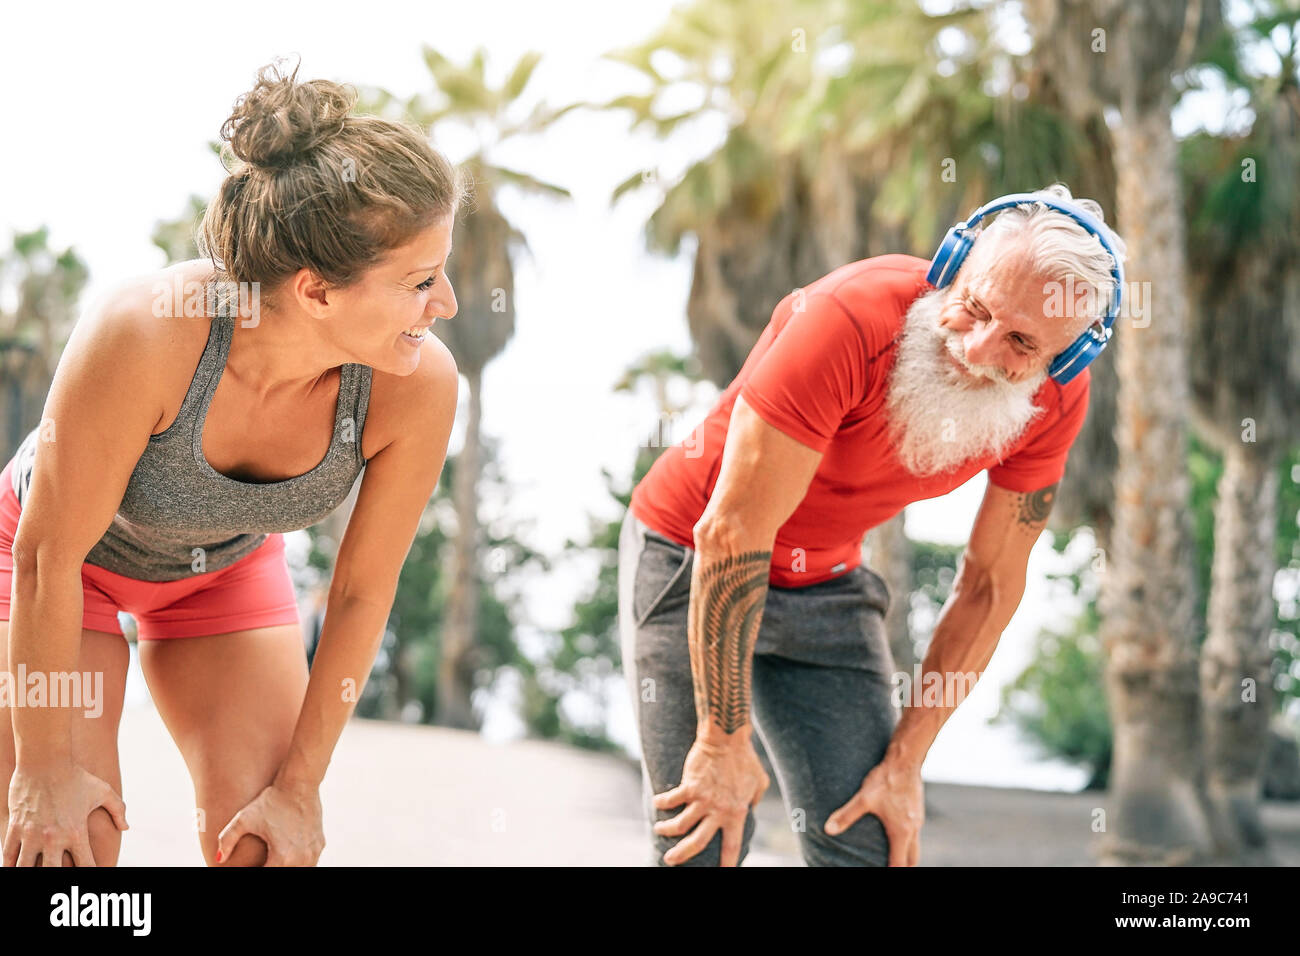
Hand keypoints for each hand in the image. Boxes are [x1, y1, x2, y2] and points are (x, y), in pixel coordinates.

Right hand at [4, 763, 128, 866]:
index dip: (90, 874)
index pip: (85, 866)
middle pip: (52, 873)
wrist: (46, 760)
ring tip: (34, 875)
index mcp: (76, 833)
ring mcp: (32, 834)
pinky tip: (13, 870)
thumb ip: (118, 810)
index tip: (90, 876)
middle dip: (56, 879)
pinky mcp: (14, 828)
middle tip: (58, 877)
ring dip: (29, 874)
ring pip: (25, 869)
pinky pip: (8, 855)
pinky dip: (9, 866)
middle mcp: (53, 838)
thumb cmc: (76, 776)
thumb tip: (126, 827)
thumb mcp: (103, 791)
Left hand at [215, 782, 323, 865]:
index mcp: (282, 857)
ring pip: (300, 872)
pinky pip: (309, 864)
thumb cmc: (271, 800)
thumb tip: (218, 859)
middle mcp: (301, 859)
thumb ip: (227, 840)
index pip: (266, 875)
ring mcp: (313, 852)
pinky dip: (298, 864)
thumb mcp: (244, 819)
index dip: (253, 871)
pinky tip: (287, 856)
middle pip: (283, 875)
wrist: (300, 783)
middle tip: (261, 861)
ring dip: (285, 869)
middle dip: (269, 869)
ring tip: (273, 859)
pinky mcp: (319, 845)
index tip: (248, 865)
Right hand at [652, 735, 769, 866]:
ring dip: (666, 830)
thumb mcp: (759, 783)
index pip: (732, 846)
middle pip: (697, 843)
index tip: (723, 873)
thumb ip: (755, 799)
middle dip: (682, 855)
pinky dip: (661, 803)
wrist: (727, 738)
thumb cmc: (745, 758)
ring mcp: (702, 799)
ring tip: (659, 830)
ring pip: (679, 825)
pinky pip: (670, 800)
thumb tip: (750, 807)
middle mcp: (717, 811)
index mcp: (736, 814)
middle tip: (670, 861)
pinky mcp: (689, 785)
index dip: (727, 863)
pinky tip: (656, 803)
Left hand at [825, 759, 923, 865]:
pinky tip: (894, 828)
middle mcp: (913, 828)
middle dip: (902, 866)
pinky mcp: (917, 808)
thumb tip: (828, 829)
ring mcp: (918, 818)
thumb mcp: (863, 798)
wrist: (905, 760)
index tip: (883, 872)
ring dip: (905, 852)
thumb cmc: (886, 779)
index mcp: (901, 832)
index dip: (892, 871)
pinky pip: (915, 831)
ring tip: (891, 852)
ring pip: (915, 844)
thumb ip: (846, 815)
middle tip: (890, 866)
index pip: (900, 864)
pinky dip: (907, 838)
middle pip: (912, 859)